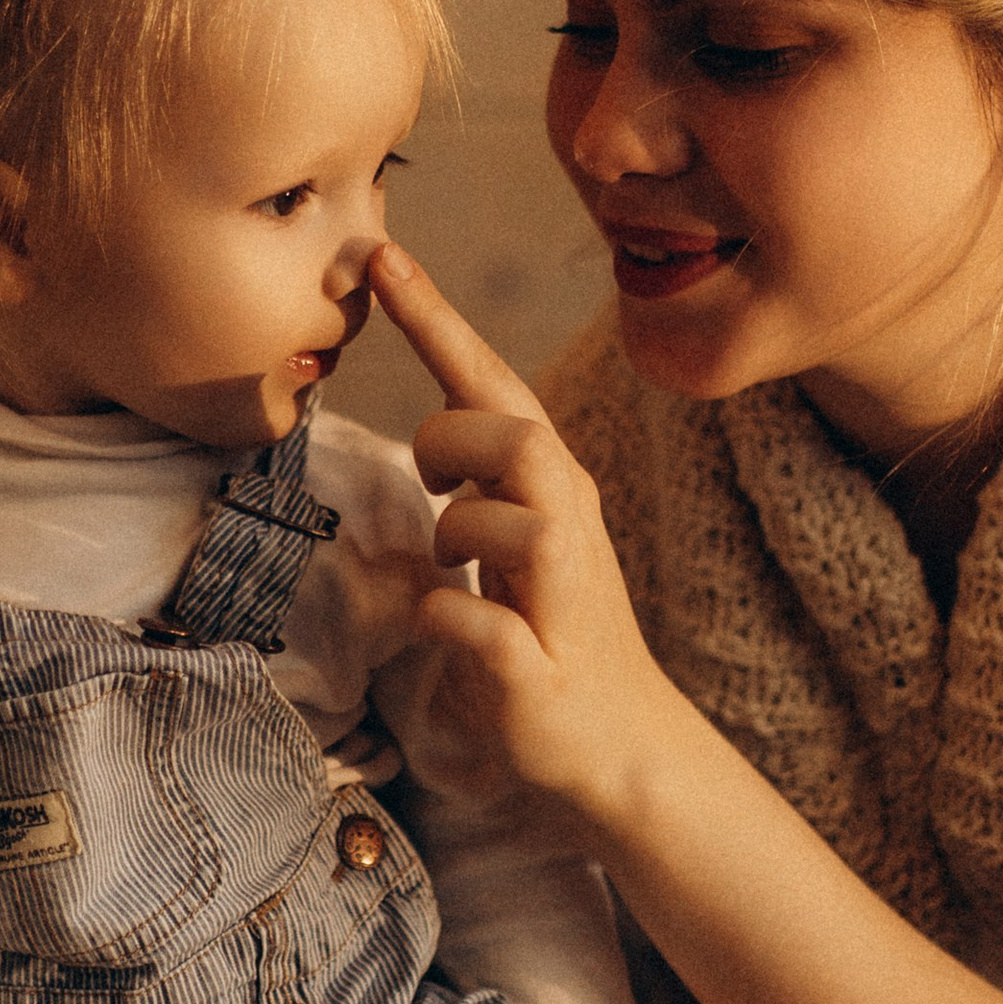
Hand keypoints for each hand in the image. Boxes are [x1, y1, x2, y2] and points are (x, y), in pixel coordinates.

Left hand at [367, 242, 679, 820]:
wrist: (621, 746)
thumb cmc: (553, 634)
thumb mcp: (515, 544)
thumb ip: (476, 486)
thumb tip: (429, 433)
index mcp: (551, 487)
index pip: (493, 384)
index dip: (436, 319)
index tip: (381, 257)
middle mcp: (569, 526)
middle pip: (517, 435)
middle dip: (453, 442)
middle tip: (432, 482)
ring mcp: (561, 598)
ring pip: (514, 520)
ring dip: (462, 532)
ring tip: (455, 565)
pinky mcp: (542, 669)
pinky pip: (483, 625)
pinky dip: (452, 620)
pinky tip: (449, 626)